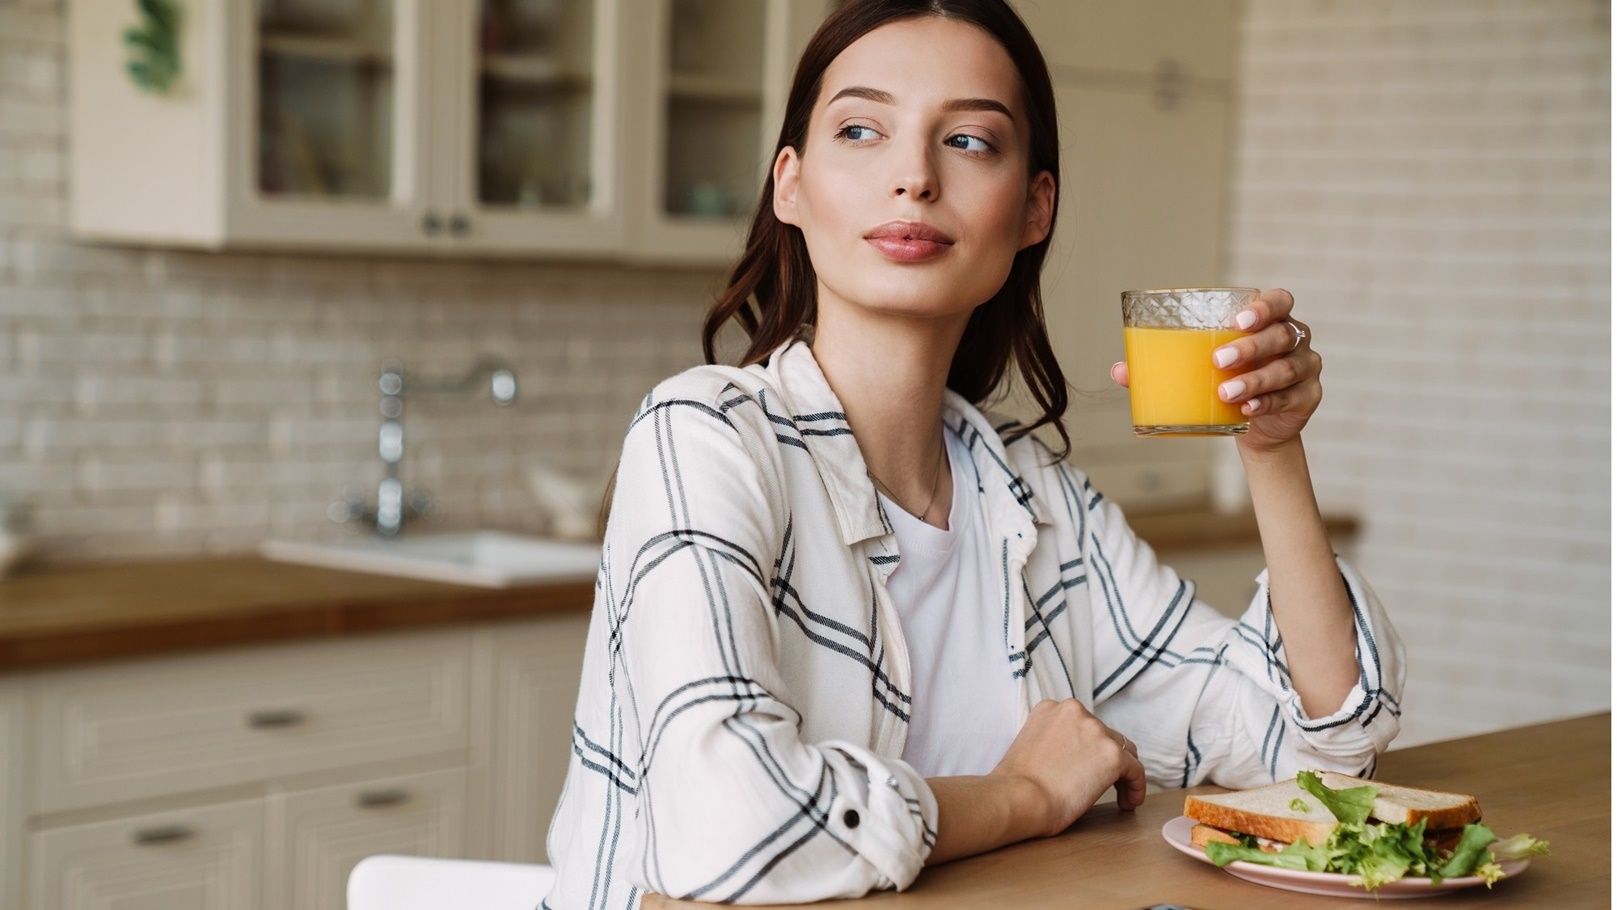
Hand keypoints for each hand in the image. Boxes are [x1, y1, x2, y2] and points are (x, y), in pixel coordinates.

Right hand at [990, 698, 1145, 837]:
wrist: (1019, 797)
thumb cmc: (1017, 785)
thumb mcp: (1030, 745)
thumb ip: (1053, 741)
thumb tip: (1071, 759)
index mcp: (1051, 708)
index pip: (1083, 725)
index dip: (1090, 749)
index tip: (1088, 769)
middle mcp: (1075, 711)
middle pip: (1106, 735)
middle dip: (1107, 760)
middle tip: (1106, 785)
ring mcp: (1096, 730)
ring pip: (1124, 751)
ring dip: (1123, 773)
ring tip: (1120, 797)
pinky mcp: (1112, 754)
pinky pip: (1136, 771)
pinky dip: (1136, 787)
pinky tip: (1128, 802)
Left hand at [1111, 288, 1320, 452]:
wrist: (1258, 427)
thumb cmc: (1225, 383)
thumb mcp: (1199, 371)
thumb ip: (1163, 366)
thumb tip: (1118, 371)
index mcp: (1271, 320)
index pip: (1279, 301)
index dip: (1264, 306)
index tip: (1238, 320)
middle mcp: (1294, 339)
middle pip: (1281, 334)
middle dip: (1251, 346)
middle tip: (1218, 361)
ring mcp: (1305, 367)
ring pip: (1285, 368)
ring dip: (1255, 380)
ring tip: (1225, 392)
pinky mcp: (1308, 397)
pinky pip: (1290, 398)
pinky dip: (1266, 403)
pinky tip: (1246, 410)